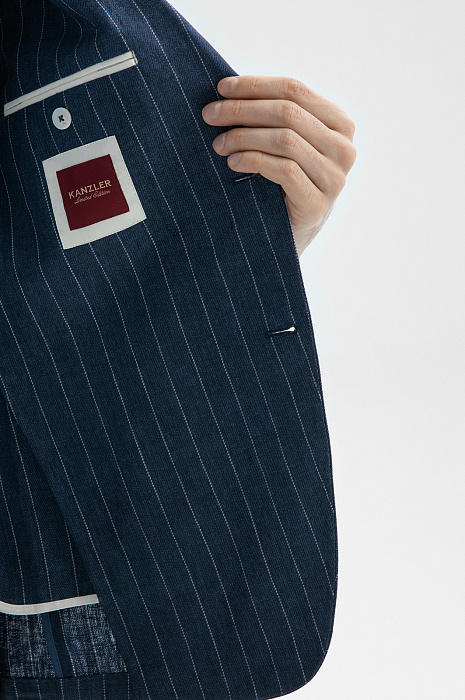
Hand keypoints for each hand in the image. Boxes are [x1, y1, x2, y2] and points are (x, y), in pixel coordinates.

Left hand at [202, 76, 356, 256]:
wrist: (286, 238)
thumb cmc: (280, 184)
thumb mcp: (283, 143)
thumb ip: (272, 115)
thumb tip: (227, 87)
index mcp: (339, 123)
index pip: (295, 89)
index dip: (255, 85)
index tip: (220, 88)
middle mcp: (344, 148)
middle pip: (288, 112)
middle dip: (242, 110)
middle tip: (210, 115)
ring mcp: (335, 178)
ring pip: (285, 139)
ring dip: (244, 136)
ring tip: (218, 143)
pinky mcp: (318, 204)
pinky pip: (284, 170)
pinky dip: (253, 160)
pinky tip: (233, 162)